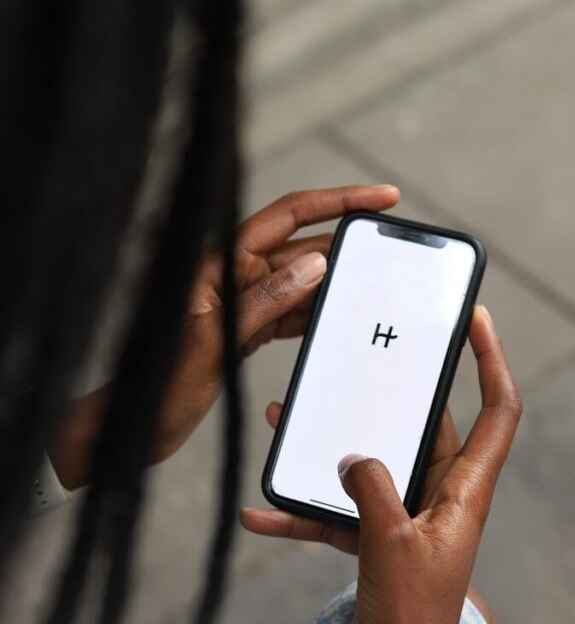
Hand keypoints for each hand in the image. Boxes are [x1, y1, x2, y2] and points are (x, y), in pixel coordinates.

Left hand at [51, 184, 399, 488]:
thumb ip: (264, 300)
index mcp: (220, 264)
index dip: (336, 201)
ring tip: (373, 285)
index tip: (379, 198)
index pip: (287, 216)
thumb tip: (315, 264)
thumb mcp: (215, 341)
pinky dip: (316, 313)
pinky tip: (340, 317)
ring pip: (300, 281)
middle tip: (388, 250)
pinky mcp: (245, 330)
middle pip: (300, 246)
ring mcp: (240, 303)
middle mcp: (232, 276)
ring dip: (335, 282)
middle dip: (344, 244)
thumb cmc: (161, 383)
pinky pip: (290, 312)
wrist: (138, 425)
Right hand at [242, 306, 520, 623]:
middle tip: (355, 360)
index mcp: (465, 494)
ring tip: (284, 422)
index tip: (474, 320)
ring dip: (329, 451)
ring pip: (370, 467)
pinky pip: (338, 514)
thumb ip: (372, 488)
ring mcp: (406, 522)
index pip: (498, 412)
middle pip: (421, 430)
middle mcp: (441, 501)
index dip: (492, 362)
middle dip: (383, 399)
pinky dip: (304, 512)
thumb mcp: (390, 544)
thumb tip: (353, 456)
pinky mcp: (375, 546)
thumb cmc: (409, 623)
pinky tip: (259, 512)